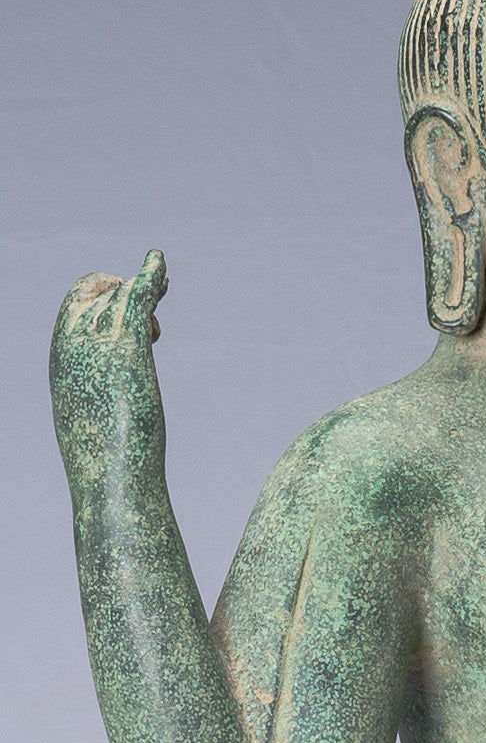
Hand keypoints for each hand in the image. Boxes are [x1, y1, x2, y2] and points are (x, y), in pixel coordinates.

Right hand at [50, 250, 168, 471]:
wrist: (112, 481)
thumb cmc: (109, 465)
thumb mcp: (97, 423)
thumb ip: (100, 403)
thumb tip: (114, 415)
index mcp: (63, 364)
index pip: (73, 311)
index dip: (102, 302)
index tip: (140, 319)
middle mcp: (71, 348)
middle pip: (93, 295)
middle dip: (121, 288)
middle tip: (156, 291)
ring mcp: (95, 345)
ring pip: (119, 294)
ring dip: (146, 285)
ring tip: (164, 281)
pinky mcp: (123, 347)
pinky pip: (136, 297)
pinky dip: (150, 274)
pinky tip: (159, 261)